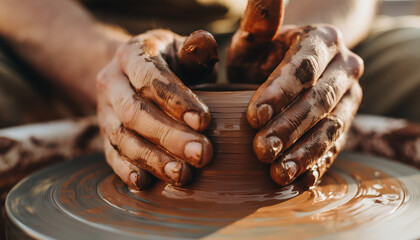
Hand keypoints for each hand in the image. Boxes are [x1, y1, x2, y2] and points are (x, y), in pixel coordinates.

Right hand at [97, 29, 218, 189]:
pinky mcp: (103, 135)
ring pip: (122, 138)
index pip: (151, 78)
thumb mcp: (178, 47)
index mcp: (131, 55)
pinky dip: (127, 171)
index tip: (204, 121)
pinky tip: (146, 183)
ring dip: (153, 159)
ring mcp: (104, 112)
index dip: (176, 100)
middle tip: (201, 154)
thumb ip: (193, 50)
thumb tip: (205, 44)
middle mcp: (111, 83)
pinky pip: (111, 155)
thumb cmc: (166, 61)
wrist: (128, 73)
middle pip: (134, 113)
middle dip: (169, 136)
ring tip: (183, 174)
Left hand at [227, 0, 363, 185]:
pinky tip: (298, 181)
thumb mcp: (256, 38)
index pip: (302, 67)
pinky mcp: (345, 123)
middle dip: (288, 127)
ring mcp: (349, 99)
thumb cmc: (265, 53)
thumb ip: (260, 21)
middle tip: (260, 150)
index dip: (279, 93)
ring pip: (330, 127)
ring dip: (303, 152)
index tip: (253, 116)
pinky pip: (335, 146)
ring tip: (276, 172)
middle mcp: (344, 68)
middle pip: (317, 101)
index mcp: (322, 40)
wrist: (293, 70)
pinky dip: (317, 164)